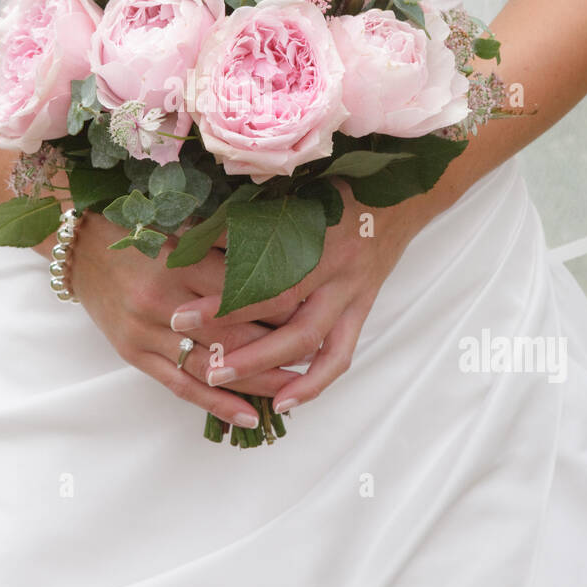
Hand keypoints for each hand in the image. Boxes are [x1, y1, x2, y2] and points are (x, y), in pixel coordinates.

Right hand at [63, 209, 297, 428]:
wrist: (78, 247)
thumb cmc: (138, 230)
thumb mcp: (182, 226)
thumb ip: (227, 243)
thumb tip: (283, 259)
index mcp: (181, 261)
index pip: (244, 292)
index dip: (283, 306)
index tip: (315, 312)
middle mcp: (164, 300)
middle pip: (233, 334)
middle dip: (278, 350)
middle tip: (316, 358)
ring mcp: (146, 331)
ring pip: (211, 367)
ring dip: (255, 383)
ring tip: (293, 393)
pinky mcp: (134, 353)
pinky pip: (180, 385)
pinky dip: (216, 403)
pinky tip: (247, 415)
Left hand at [168, 184, 430, 413]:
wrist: (404, 194)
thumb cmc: (341, 184)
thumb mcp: (296, 188)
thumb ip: (253, 211)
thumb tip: (194, 229)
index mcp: (316, 232)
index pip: (266, 275)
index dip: (223, 297)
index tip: (183, 309)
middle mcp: (336, 267)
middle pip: (284, 314)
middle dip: (234, 336)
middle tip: (194, 351)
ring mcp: (352, 292)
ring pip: (309, 341)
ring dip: (265, 366)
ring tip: (220, 379)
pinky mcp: (362, 309)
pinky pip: (340, 355)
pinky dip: (313, 382)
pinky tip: (283, 402)